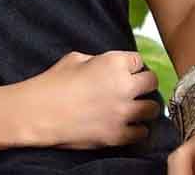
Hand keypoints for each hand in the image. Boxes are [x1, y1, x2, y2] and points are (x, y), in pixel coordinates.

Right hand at [19, 50, 160, 148]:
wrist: (40, 111)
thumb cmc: (54, 82)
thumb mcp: (76, 58)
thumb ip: (100, 61)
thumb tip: (108, 67)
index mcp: (114, 63)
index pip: (139, 60)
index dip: (131, 65)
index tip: (127, 70)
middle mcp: (124, 86)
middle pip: (152, 82)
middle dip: (144, 83)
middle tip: (134, 87)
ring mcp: (123, 113)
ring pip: (153, 108)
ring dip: (144, 106)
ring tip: (134, 107)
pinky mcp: (118, 135)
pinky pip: (143, 132)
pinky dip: (137, 128)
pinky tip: (127, 124)